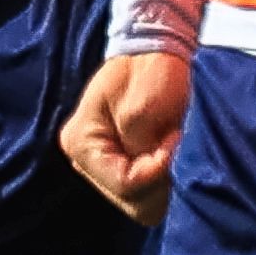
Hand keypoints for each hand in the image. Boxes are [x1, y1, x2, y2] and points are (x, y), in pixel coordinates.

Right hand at [62, 49, 192, 220]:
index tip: (173, 139)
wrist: (157, 51)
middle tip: (173, 145)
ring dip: (163, 181)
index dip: (155, 171)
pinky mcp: (121, 164)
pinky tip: (169, 153)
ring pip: (139, 202)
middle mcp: (85, 160)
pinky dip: (162, 180)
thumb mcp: (143, 104)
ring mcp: (103, 165)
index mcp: (82, 143)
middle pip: (129, 201)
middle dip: (158, 181)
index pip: (122, 184)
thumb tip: (153, 175)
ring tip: (171, 146)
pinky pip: (145, 193)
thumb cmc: (150, 71)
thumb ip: (140, 145)